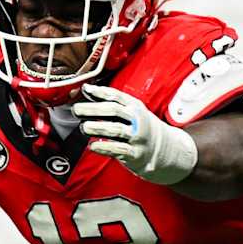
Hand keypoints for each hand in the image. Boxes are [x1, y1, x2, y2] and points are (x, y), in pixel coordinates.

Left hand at [71, 84, 198, 184]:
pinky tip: (92, 146)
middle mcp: (137, 120)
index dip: (100, 92)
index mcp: (134, 107)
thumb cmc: (140, 129)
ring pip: (116, 130)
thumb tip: (86, 89)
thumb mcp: (131, 113)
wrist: (165, 150)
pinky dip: (104, 148)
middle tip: (77, 109)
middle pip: (114, 111)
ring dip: (98, 128)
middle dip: (94, 109)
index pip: (116, 96)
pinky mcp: (135, 154)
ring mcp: (137, 137)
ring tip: (83, 127)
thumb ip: (110, 103)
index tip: (86, 90)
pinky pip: (118, 150)